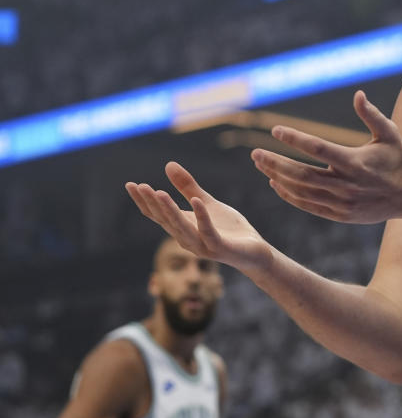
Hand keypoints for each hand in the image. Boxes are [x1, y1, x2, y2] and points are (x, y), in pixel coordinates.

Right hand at [126, 161, 270, 272]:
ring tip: (159, 192)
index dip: (143, 201)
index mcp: (183, 227)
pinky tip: (196, 201)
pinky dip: (201, 216)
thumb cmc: (229, 229)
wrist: (255, 252)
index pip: (157, 215)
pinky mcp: (220, 248)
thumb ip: (188, 187)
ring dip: (170, 210)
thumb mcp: (207, 203)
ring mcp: (203, 245)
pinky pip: (208, 232)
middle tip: (140, 186)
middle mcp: (187, 239)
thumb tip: (168, 164)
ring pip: (181, 227)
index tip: (131, 184)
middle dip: (152, 203)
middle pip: (165, 220)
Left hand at [251, 90, 401, 223]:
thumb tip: (357, 94)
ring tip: (262, 165)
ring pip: (301, 191)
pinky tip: (276, 184)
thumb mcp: (389, 133)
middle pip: (301, 174)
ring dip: (278, 178)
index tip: (275, 129)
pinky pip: (308, 205)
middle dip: (275, 163)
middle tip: (255, 153)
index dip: (294, 139)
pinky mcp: (341, 214)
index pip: (318, 149)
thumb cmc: (397, 159)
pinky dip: (290, 195)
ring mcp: (342, 202)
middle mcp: (347, 184)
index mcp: (355, 162)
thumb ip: (371, 114)